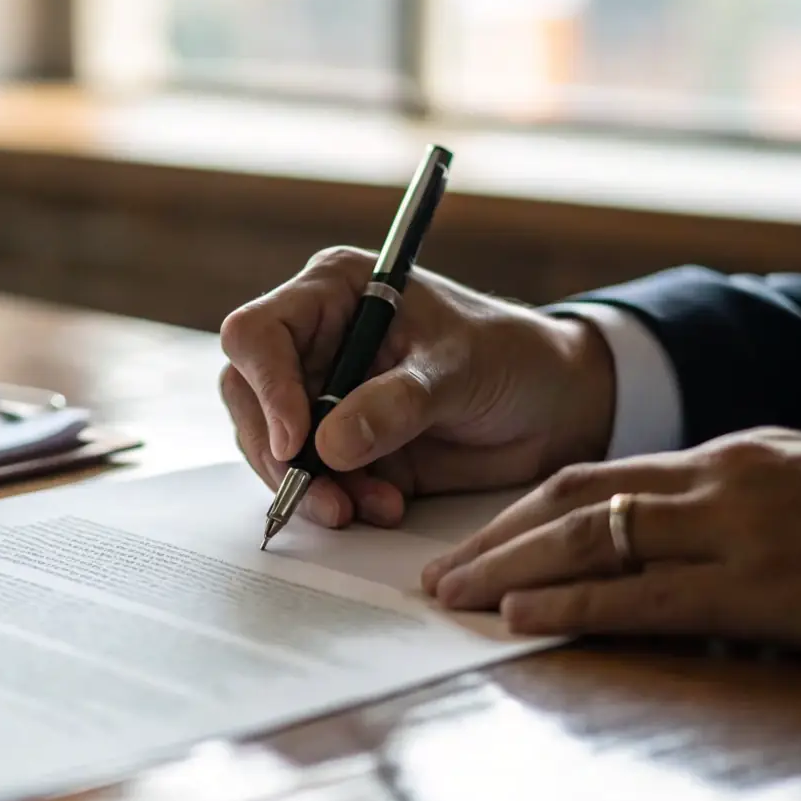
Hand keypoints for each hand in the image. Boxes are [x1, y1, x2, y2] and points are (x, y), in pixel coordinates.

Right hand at [218, 246, 615, 527]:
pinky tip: (384, 506)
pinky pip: (309, 479)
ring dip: (311, 487)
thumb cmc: (511, 358)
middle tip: (323, 497)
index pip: (258, 334)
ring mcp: (323, 395)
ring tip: (370, 507)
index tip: (297, 442)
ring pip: (271, 446)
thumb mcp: (458, 371)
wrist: (553, 408)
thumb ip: (395, 404)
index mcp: (334, 293)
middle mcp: (315, 341)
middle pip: (247, 395)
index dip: (265, 388)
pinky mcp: (340, 445)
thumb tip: (329, 447)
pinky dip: (337, 501)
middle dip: (278, 454)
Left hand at [421, 428, 800, 653]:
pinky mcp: (759, 588)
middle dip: (493, 538)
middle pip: (570, 500)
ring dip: (509, 569)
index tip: (474, 538)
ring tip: (451, 595)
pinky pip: (643, 595)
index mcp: (720, 456)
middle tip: (435, 572)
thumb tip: (667, 527)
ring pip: (590, 540)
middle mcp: (712, 481)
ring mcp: (732, 530)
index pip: (593, 476)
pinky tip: (520, 618)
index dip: (521, 510)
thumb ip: (727, 496)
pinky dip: (572, 606)